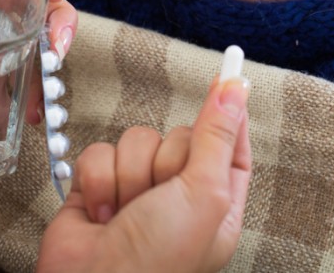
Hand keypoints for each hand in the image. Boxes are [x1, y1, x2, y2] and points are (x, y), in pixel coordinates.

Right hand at [36, 76, 250, 272]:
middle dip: (164, 161)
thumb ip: (216, 136)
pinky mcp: (98, 186)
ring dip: (128, 174)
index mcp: (216, 204)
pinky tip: (100, 212)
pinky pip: (100, 151)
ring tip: (126, 212)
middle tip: (160, 196)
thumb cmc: (157, 261)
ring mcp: (136, 191)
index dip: (228, 116)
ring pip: (136, 140)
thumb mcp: (203, 194)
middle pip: (177, 137)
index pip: (231, 146)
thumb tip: (235, 88)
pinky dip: (97, 179)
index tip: (231, 79)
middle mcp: (178, 196)